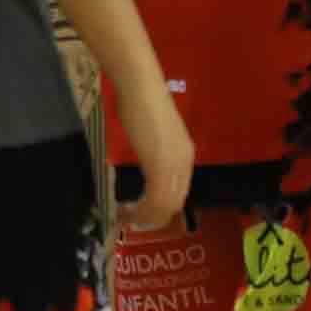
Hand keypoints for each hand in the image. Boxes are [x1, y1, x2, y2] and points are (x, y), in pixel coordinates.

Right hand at [120, 88, 194, 233]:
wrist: (140, 89)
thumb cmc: (140, 106)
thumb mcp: (152, 136)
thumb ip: (154, 154)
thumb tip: (147, 166)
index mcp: (185, 157)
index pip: (179, 194)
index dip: (160, 208)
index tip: (140, 214)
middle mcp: (185, 162)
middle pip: (175, 203)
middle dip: (153, 217)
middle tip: (130, 221)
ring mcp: (174, 163)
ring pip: (166, 204)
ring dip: (145, 217)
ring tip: (125, 218)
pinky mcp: (160, 163)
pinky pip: (156, 198)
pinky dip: (142, 210)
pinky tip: (126, 210)